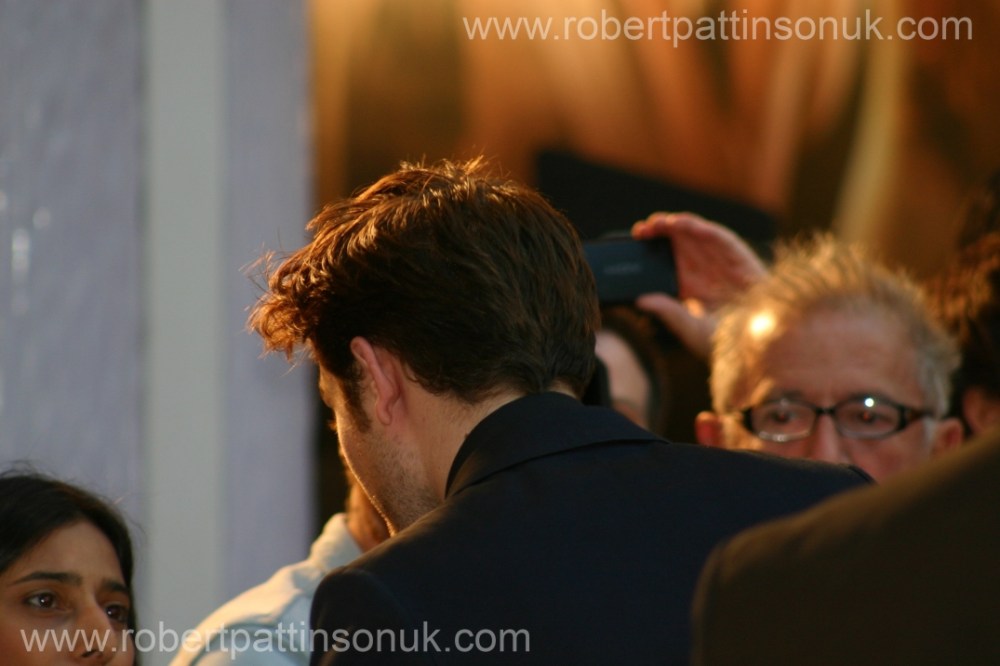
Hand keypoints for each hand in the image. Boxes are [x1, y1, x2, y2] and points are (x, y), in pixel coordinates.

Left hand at [630, 212, 766, 357]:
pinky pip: (720, 238)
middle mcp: (705, 270)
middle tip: (640, 230)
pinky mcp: (740, 258)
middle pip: (679, 244)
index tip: (634, 242)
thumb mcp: (690, 328)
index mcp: (691, 286)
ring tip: (658, 222)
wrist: (761, 346)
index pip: (667, 261)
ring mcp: (722, 262)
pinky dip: (702, 228)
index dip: (651, 249)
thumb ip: (668, 312)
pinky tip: (683, 223)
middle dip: (659, 233)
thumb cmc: (728, 342)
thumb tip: (639, 300)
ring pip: (696, 236)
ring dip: (678, 226)